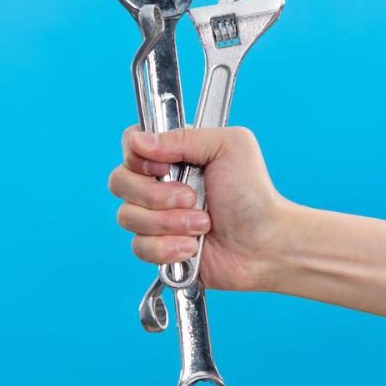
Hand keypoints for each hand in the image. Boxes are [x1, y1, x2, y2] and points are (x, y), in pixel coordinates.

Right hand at [108, 126, 287, 291]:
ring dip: (169, 223)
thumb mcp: (228, 146)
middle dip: (157, 195)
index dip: (139, 157)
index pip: (131, 145)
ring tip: (203, 225)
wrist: (265, 243)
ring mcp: (157, 218)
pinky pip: (139, 247)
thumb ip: (183, 136)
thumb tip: (140, 141)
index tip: (164, 166)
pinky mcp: (159, 249)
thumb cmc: (253, 194)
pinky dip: (169, 248)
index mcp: (173, 156)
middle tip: (192, 199)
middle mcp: (159, 184)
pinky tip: (193, 247)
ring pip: (128, 217)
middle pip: (120, 182)